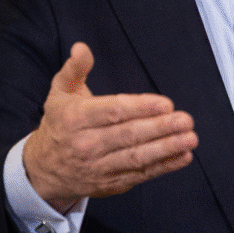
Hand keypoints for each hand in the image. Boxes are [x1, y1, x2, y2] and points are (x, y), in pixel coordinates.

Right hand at [22, 42, 198, 213]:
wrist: (43, 170)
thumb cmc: (60, 124)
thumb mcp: (60, 93)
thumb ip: (75, 70)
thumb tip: (81, 48)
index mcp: (75, 119)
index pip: (112, 112)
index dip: (141, 108)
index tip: (166, 104)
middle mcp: (86, 144)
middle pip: (128, 135)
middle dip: (160, 128)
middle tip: (186, 120)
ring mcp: (99, 167)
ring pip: (136, 157)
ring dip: (166, 148)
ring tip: (190, 138)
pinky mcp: (110, 183)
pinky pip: (140, 174)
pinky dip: (164, 167)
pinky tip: (183, 156)